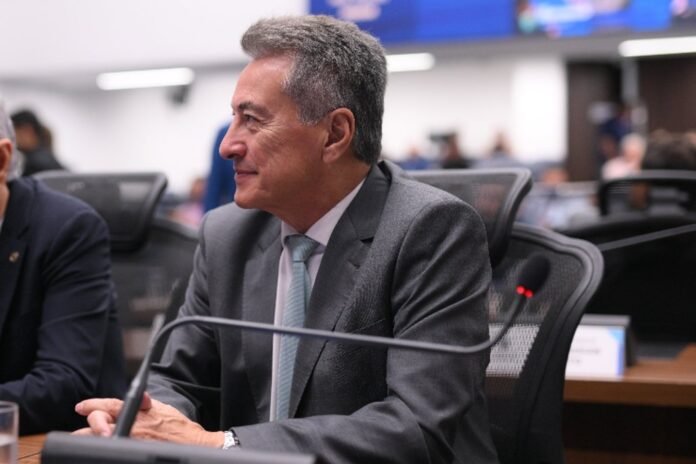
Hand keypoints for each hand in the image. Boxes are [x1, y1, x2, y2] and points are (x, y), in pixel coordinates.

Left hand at [73, 392, 223, 447]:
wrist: (193, 443)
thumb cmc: (179, 428)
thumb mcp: (161, 408)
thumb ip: (144, 405)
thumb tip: (132, 402)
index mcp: (138, 410)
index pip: (110, 404)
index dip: (93, 405)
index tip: (81, 407)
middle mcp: (132, 424)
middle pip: (99, 421)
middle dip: (89, 425)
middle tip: (79, 432)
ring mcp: (132, 439)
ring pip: (100, 439)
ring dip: (91, 438)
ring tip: (81, 442)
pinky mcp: (134, 449)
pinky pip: (112, 449)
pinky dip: (105, 449)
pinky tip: (100, 452)